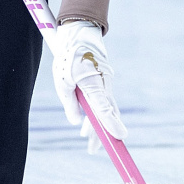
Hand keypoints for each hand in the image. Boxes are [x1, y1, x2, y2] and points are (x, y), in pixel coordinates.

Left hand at [51, 20, 126, 153]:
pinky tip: (87, 121)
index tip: (120, 137)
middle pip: (107, 113)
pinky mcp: (103, 81)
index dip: (111, 124)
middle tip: (93, 150)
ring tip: (87, 139)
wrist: (80, 33)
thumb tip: (77, 121)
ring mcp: (105, 82)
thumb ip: (69, 102)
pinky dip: (97, 112)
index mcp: (93, 83)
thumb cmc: (68, 55)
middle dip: (102, 133)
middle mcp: (103, 84)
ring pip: (105, 107)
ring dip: (98, 124)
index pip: (104, 108)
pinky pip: (102, 100)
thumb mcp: (62, 80)